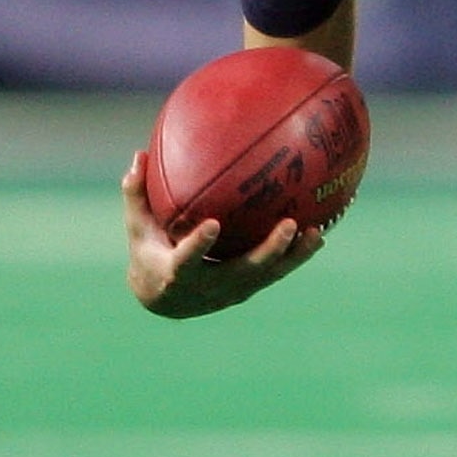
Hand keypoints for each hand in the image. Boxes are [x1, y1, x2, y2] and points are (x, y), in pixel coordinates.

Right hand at [121, 154, 320, 318]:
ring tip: (317, 233)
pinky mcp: (247, 290)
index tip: (212, 225)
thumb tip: (138, 155)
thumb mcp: (138, 228)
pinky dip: (297, 257)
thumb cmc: (149, 253)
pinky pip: (276, 273)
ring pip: (267, 276)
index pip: (185, 260)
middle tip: (290, 225)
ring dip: (294, 256)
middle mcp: (206, 287)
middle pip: (241, 272)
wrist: (164, 300)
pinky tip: (320, 235)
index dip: (198, 246)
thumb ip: (137, 195)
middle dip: (268, 251)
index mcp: (174, 273)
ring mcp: (230, 292)